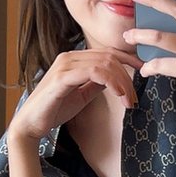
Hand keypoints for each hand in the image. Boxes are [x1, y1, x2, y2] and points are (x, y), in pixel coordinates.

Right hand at [8, 48, 143, 141]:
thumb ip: (95, 84)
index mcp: (75, 59)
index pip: (107, 52)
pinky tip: (119, 96)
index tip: (144, 72)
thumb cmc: (54, 110)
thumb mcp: (81, 94)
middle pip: (110, 57)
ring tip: (129, 102)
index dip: (129, 60)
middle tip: (135, 98)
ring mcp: (66, 64)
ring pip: (105, 63)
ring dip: (122, 82)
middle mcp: (70, 56)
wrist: (31, 124)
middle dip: (128, 76)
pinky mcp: (63, 77)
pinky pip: (94, 72)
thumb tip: (114, 79)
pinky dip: (111, 82)